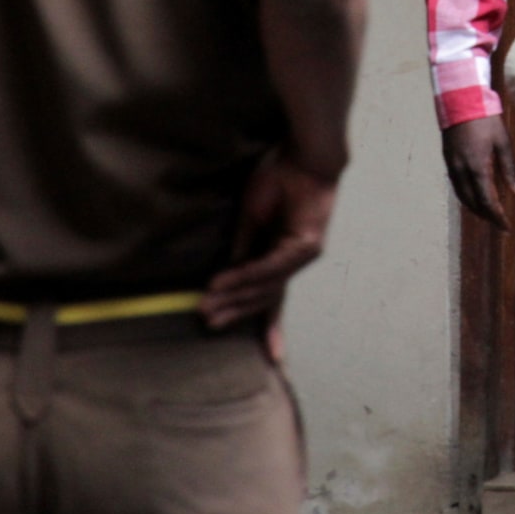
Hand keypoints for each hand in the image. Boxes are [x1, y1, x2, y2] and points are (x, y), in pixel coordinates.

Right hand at [200, 150, 337, 332]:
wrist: (306, 155)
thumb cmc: (279, 179)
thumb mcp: (252, 217)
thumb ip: (245, 246)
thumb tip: (231, 273)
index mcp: (284, 254)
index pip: (273, 297)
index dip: (270, 327)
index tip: (272, 359)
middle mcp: (296, 260)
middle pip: (266, 296)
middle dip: (237, 311)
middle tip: (208, 324)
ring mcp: (304, 254)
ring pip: (266, 285)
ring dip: (235, 295)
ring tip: (206, 306)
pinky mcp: (308, 243)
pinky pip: (271, 266)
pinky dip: (247, 275)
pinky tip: (226, 282)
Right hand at [442, 115, 514, 230]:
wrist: (461, 102)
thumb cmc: (486, 120)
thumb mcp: (502, 143)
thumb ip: (509, 169)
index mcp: (478, 167)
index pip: (487, 201)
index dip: (497, 217)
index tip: (506, 227)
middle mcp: (462, 171)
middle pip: (473, 203)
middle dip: (487, 216)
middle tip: (500, 223)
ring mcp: (452, 167)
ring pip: (462, 197)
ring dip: (475, 209)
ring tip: (489, 215)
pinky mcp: (448, 161)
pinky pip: (456, 187)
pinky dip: (466, 197)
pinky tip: (475, 198)